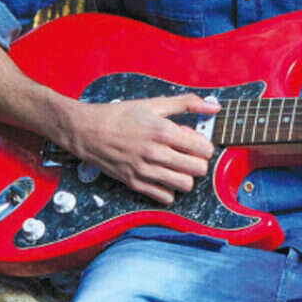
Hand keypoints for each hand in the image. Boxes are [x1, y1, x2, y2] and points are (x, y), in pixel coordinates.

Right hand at [65, 93, 219, 203]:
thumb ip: (187, 104)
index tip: (197, 142)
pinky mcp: (134, 183)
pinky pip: (165, 197)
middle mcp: (155, 153)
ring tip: (179, 166)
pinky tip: (165, 176)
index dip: (205, 146)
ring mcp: (144, 171)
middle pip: (198, 169)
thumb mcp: (154, 104)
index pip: (203, 149)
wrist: (87, 131)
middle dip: (199, 162)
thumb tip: (214, 107)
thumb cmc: (120, 115)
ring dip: (187, 177)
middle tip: (190, 155)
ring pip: (185, 185)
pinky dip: (169, 189)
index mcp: (162, 131)